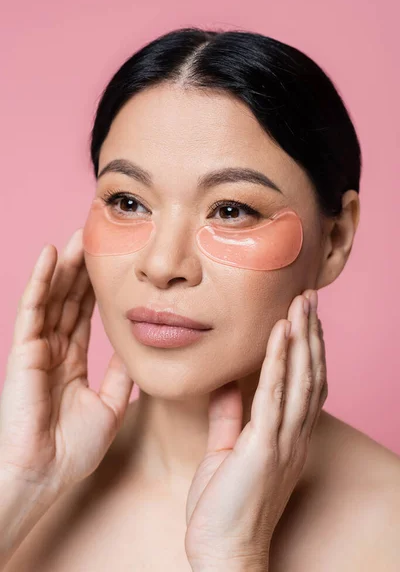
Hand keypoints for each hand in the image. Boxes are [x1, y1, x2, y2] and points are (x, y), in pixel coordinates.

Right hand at [0, 229, 132, 497]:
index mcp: (72, 362)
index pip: (85, 316)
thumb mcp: (110, 407)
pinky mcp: (24, 349)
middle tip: (96, 238)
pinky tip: (51, 255)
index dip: (96, 290)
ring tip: (78, 236)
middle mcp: (54, 350)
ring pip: (53, 296)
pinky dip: (41, 280)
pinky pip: (33, 307)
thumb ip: (120, 377)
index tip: (112, 265)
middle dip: (82, 270)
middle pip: (69, 300)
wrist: (44, 474)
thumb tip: (137, 352)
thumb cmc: (71, 449)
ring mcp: (37, 348)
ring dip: (65, 266)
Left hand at [185, 289, 326, 570]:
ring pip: (300, 379)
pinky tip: (280, 335)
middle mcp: (294, 436)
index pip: (304, 384)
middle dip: (311, 333)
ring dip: (301, 338)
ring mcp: (282, 442)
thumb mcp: (226, 453)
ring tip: (301, 304)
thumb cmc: (224, 507)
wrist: (224, 552)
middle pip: (310, 375)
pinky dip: (279, 362)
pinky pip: (274, 396)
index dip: (307, 349)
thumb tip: (226, 385)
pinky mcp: (264, 448)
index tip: (302, 318)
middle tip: (309, 297)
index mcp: (286, 437)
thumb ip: (229, 417)